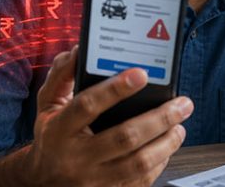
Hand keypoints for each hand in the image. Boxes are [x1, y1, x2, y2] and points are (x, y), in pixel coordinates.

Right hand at [24, 47, 193, 185]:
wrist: (43, 183)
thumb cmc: (51, 137)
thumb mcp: (47, 106)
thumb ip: (61, 76)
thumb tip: (78, 51)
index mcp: (60, 130)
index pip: (87, 106)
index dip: (115, 89)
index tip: (142, 74)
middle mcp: (77, 157)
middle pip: (124, 137)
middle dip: (159, 118)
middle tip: (182, 104)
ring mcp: (94, 179)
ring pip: (138, 163)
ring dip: (166, 142)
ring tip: (179, 125)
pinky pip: (140, 180)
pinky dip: (160, 162)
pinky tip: (167, 145)